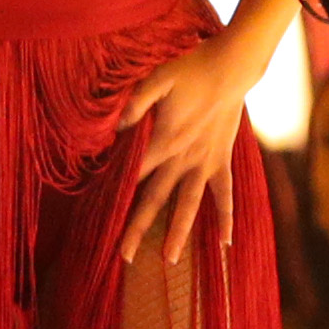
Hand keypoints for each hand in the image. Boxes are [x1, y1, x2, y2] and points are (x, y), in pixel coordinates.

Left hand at [116, 31, 257, 262]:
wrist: (231, 67)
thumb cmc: (190, 69)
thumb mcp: (157, 78)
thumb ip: (136, 102)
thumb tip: (115, 127)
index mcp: (163, 140)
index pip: (133, 173)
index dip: (114, 193)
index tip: (98, 217)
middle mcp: (183, 158)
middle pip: (155, 199)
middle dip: (138, 228)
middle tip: (125, 257)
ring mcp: (205, 162)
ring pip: (189, 204)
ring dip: (178, 232)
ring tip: (169, 261)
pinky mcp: (221, 160)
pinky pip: (224, 194)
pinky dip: (225, 216)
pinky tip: (225, 242)